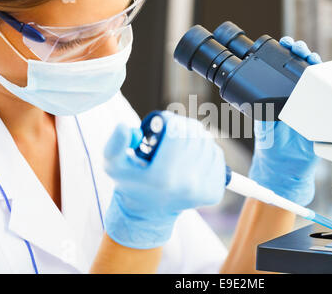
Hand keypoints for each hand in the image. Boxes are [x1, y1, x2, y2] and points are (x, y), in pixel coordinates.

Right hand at [104, 112, 225, 248]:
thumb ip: (115, 144)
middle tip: (173, 129)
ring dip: (195, 136)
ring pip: (207, 143)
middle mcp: (186, 185)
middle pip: (194, 135)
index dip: (170, 121)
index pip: (177, 132)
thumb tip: (126, 128)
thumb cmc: (132, 182)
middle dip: (183, 126)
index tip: (164, 122)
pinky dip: (206, 150)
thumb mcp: (114, 165)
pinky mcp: (214, 192)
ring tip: (180, 143)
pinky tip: (192, 156)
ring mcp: (203, 190)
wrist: (149, 211)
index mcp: (163, 177)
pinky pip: (217, 156)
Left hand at [248, 38, 321, 205]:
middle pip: (302, 66)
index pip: (284, 67)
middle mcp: (297, 94)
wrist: (284, 166)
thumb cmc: (270, 142)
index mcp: (280, 92)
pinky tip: (325, 74)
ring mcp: (312, 102)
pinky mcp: (324, 113)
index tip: (283, 43)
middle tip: (297, 47)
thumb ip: (262, 104)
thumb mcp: (262, 118)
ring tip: (310, 56)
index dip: (285, 53)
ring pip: (317, 76)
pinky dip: (329, 83)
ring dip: (315, 63)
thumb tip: (258, 89)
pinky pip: (329, 95)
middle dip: (301, 52)